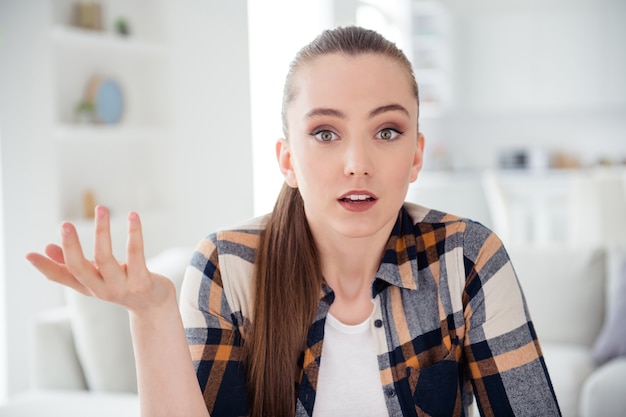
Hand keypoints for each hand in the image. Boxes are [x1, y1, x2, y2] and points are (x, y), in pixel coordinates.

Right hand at [26, 206, 174, 313]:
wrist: (155, 308)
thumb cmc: (124, 287)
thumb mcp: (98, 278)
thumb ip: (73, 264)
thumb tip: (48, 247)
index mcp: (89, 286)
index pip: (63, 277)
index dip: (46, 267)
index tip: (29, 255)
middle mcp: (102, 289)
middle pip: (80, 268)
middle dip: (71, 246)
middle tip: (65, 224)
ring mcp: (122, 286)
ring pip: (106, 259)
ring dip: (101, 232)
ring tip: (101, 209)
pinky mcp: (142, 281)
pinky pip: (136, 254)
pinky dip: (133, 233)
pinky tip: (133, 216)